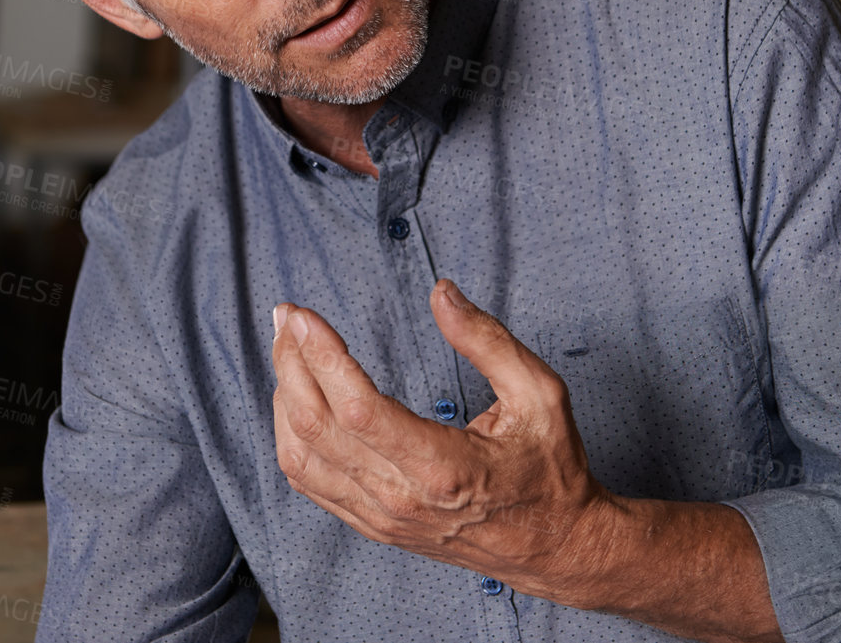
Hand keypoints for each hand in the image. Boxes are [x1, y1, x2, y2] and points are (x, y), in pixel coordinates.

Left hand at [270, 278, 616, 602]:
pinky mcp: (373, 525)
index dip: (322, 356)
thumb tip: (441, 293)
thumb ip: (488, 340)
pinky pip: (309, 482)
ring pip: (300, 458)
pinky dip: (290, 435)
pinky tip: (295, 397)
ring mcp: (382, 518)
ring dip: (284, 395)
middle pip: (316, 426)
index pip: (358, 409)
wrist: (557, 548)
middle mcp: (402, 498)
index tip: (304, 315)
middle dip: (291, 362)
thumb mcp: (540, 394)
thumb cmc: (551, 469)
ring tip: (288, 347)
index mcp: (443, 468)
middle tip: (287, 315)